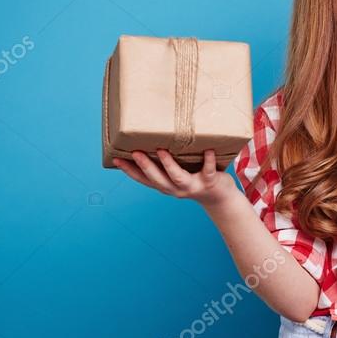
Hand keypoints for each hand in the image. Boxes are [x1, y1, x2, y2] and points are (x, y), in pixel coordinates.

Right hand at [113, 149, 237, 207]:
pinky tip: (208, 149)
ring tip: (161, 150)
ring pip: (177, 177)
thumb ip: (167, 163)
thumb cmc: (196, 180)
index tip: (115, 159)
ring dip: (168, 165)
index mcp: (166, 186)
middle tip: (134, 152)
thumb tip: (154, 139)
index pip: (143, 179)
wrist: (220, 198)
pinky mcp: (210, 181)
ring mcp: (193, 186)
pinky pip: (209, 170)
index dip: (129, 170)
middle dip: (145, 166)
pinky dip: (208, 160)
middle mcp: (176, 189)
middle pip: (157, 179)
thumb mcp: (178, 175)